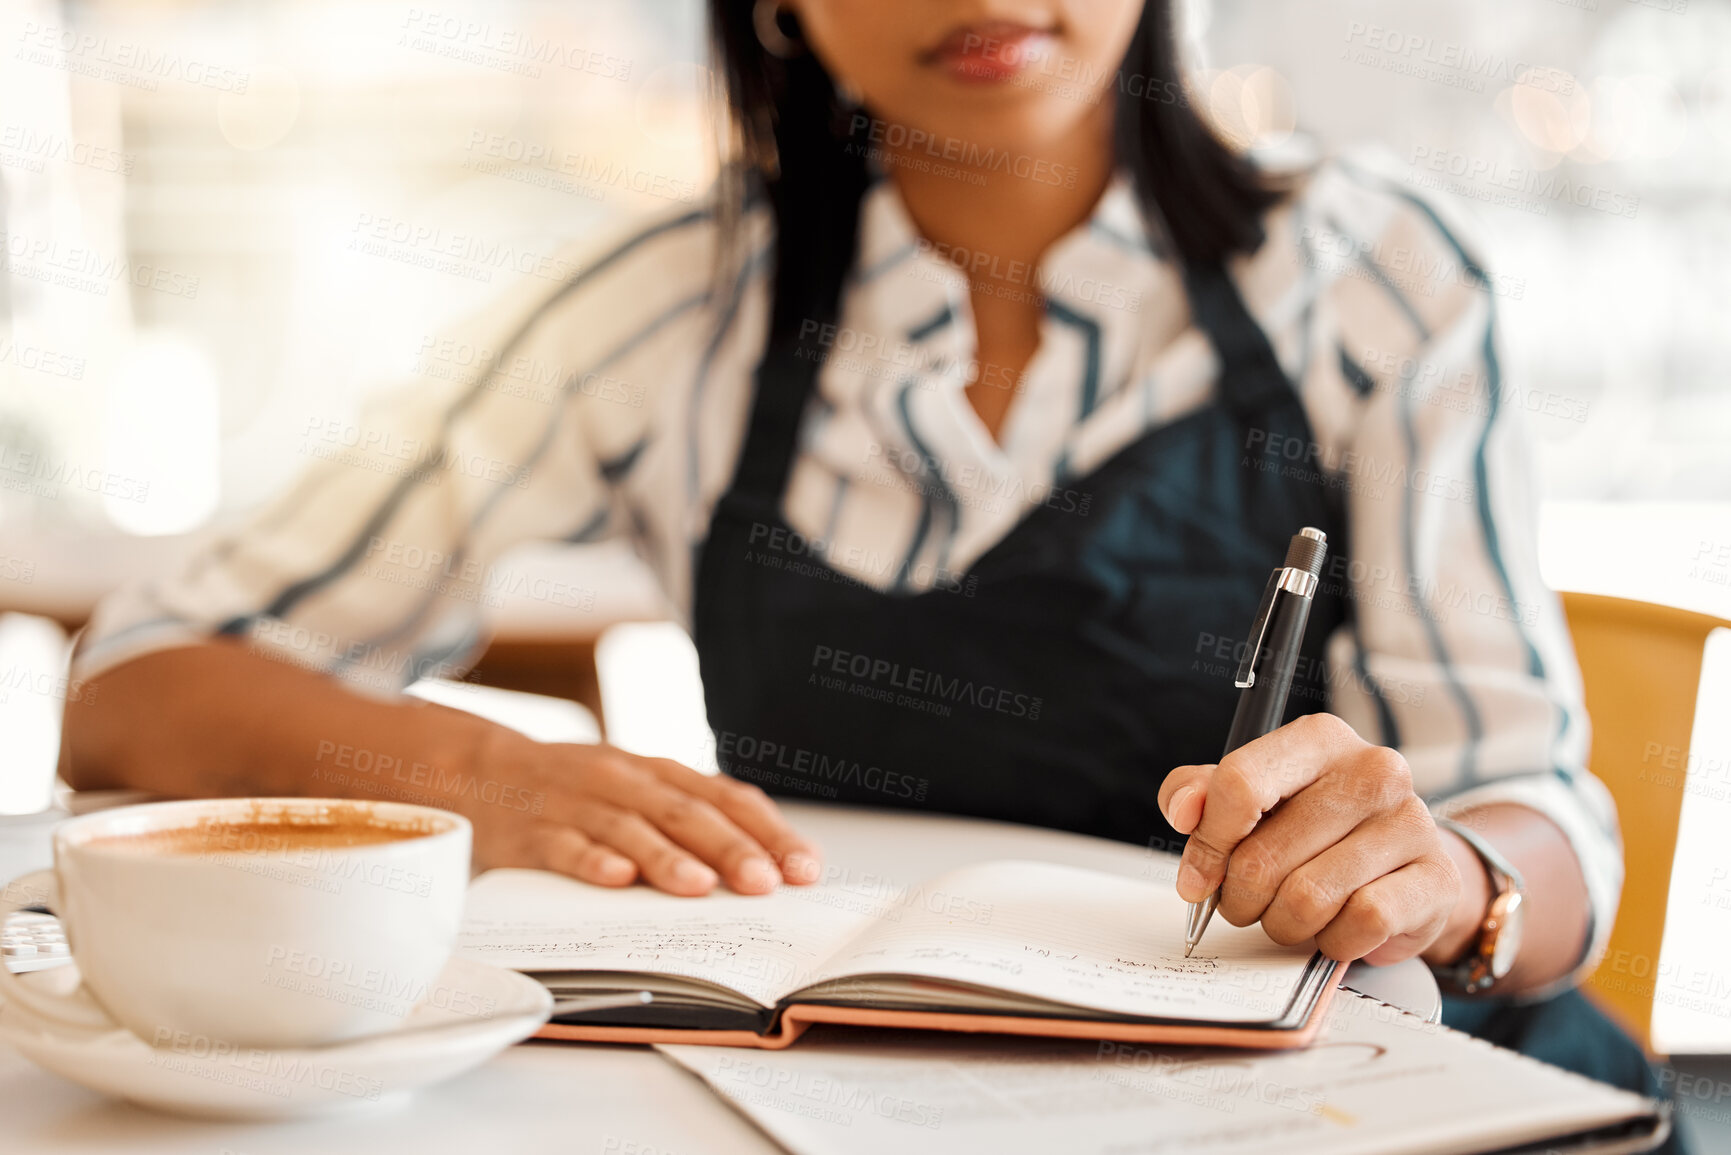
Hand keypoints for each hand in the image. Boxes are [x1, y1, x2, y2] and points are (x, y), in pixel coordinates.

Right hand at [460, 731, 821, 897]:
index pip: (726, 798)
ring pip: (629, 828)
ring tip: (701, 887)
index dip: (769, 831)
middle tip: (765, 883)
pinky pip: (564, 846)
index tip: (805, 868)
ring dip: (666, 858)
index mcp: (659, 773)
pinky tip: (616, 879)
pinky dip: (591, 860)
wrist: (483, 772)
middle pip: (685, 813)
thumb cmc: (580, 792)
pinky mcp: (534, 831)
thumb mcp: (639, 793)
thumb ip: (691, 822)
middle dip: (729, 848)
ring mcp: (578, 804)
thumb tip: (765, 869)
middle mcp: (624, 781)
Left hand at [1157, 713, 1467, 964]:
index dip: (1208, 844)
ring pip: (1307, 898)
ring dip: (1284, 924)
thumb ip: (1200, 793)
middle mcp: (1373, 769)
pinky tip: (1336, 927)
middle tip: (1248, 904)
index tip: (1198, 878)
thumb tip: (1183, 810)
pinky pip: (1358, 924)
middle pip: (1264, 855)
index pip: (1240, 785)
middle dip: (1241, 898)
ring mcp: (1411, 821)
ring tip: (1290, 915)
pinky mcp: (1436, 877)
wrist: (1401, 869)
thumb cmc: (1314, 830)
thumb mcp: (1251, 800)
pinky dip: (1334, 940)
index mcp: (1319, 739)